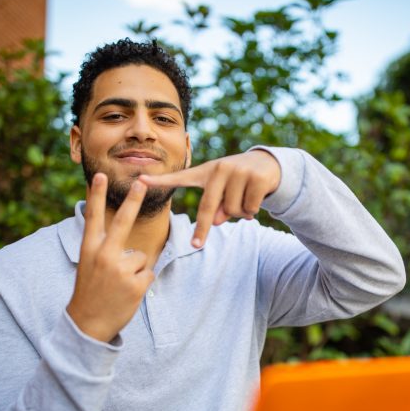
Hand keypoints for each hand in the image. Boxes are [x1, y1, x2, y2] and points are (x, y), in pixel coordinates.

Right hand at [66, 173, 153, 342]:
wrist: (88, 324)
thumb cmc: (91, 292)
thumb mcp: (89, 266)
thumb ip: (104, 250)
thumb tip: (128, 239)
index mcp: (90, 250)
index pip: (93, 217)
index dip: (96, 196)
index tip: (100, 176)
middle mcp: (104, 255)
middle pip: (123, 221)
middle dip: (133, 200)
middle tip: (142, 182)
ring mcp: (120, 269)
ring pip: (140, 258)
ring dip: (135, 271)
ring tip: (120, 285)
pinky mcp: (135, 284)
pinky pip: (147, 274)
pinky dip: (141, 284)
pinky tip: (127, 294)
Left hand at [139, 149, 280, 246]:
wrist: (267, 165)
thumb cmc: (238, 183)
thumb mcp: (223, 193)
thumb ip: (215, 208)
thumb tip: (215, 222)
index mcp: (206, 172)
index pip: (180, 178)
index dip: (161, 181)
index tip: (141, 180)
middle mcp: (220, 169)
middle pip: (208, 206)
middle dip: (202, 229)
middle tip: (196, 245)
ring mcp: (238, 171)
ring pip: (232, 210)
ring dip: (239, 214)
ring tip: (244, 200)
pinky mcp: (255, 178)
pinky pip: (249, 208)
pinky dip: (252, 211)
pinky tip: (256, 198)